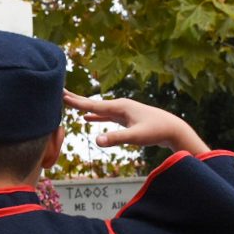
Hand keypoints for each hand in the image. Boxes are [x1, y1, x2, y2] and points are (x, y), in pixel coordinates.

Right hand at [63, 90, 209, 153]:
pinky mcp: (125, 118)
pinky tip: (88, 118)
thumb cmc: (156, 131)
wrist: (173, 129)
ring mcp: (122, 111)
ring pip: (98, 108)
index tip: (61, 95)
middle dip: (76, 99)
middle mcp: (119, 105)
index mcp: (119, 107)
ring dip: (84, 107)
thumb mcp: (135, 136)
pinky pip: (105, 115)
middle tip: (60, 92)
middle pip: (93, 103)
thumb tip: (96, 141)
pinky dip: (95, 116)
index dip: (76, 102)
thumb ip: (115, 138)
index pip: (93, 105)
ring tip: (70, 102)